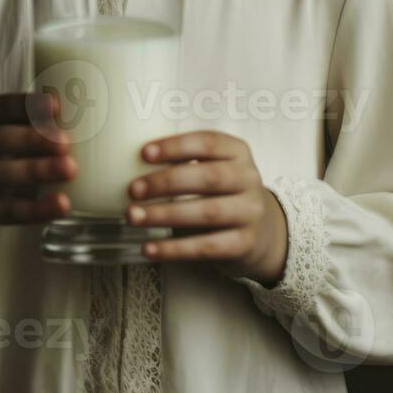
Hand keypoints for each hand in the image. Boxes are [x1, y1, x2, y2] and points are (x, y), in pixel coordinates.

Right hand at [0, 92, 74, 280]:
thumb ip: (29, 118)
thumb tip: (79, 113)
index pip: (1, 106)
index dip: (27, 105)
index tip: (56, 105)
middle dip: (32, 140)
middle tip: (65, 142)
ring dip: (35, 171)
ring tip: (70, 170)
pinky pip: (4, 210)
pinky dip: (34, 209)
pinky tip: (61, 204)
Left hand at [124, 130, 288, 285]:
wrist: (262, 232)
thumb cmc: (222, 193)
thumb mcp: (214, 168)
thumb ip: (185, 162)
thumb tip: (130, 162)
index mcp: (238, 152)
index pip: (208, 142)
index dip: (176, 146)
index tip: (144, 153)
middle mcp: (248, 179)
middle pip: (208, 177)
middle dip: (166, 182)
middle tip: (133, 189)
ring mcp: (250, 213)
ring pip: (207, 212)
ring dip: (165, 214)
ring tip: (133, 216)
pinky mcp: (244, 244)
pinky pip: (206, 247)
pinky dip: (174, 249)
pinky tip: (148, 248)